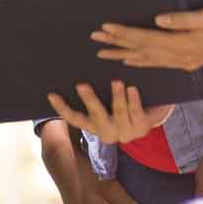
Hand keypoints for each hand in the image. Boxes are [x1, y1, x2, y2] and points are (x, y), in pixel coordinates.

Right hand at [46, 80, 172, 144]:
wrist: (151, 118)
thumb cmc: (123, 107)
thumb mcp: (107, 103)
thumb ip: (93, 94)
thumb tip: (74, 71)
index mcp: (94, 127)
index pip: (74, 119)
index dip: (62, 108)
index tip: (51, 94)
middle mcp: (107, 132)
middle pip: (95, 115)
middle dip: (89, 99)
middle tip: (81, 85)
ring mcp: (125, 132)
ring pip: (118, 113)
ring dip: (117, 97)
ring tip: (116, 82)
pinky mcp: (141, 127)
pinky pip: (136, 112)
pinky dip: (133, 100)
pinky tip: (132, 88)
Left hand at [94, 3, 202, 71]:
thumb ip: (183, 20)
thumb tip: (158, 20)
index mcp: (182, 42)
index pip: (145, 38)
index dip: (123, 34)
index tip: (103, 29)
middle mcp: (181, 55)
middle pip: (141, 51)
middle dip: (117, 46)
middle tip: (95, 42)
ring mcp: (186, 60)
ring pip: (149, 60)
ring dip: (126, 56)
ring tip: (106, 55)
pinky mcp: (191, 61)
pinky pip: (160, 64)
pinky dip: (144, 62)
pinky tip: (134, 62)